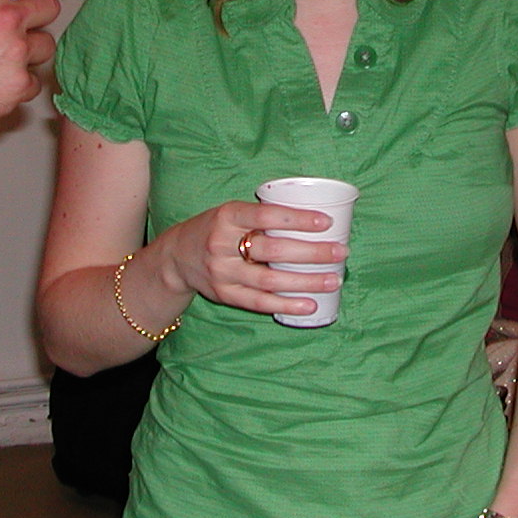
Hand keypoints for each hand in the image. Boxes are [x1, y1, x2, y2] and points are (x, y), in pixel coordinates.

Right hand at [0, 0, 60, 148]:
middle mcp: (6, 22)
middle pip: (48, 7)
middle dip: (38, 10)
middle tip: (22, 17)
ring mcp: (16, 57)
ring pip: (45, 45)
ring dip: (32, 47)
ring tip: (10, 52)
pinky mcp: (17, 89)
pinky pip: (33, 82)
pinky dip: (20, 82)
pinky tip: (1, 81)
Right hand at [151, 200, 345, 318]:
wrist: (176, 257)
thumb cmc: (216, 229)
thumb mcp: (231, 213)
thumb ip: (262, 217)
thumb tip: (313, 222)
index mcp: (227, 216)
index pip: (266, 215)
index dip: (297, 219)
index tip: (325, 223)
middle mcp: (222, 244)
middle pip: (273, 250)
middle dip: (311, 253)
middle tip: (340, 252)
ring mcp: (222, 272)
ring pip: (270, 279)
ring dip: (305, 281)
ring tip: (333, 280)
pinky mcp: (224, 294)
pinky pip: (259, 302)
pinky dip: (286, 304)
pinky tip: (309, 304)